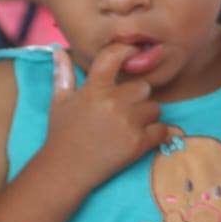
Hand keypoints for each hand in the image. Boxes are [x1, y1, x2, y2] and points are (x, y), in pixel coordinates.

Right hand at [38, 45, 168, 194]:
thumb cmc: (62, 134)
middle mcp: (112, 103)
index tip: (133, 52)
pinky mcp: (137, 144)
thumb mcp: (59, 101)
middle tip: (125, 108)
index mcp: (94, 89)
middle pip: (143, 86)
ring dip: (147, 115)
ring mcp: (127, 124)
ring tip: (130, 124)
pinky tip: (142, 137)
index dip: (127, 50)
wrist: (64, 171)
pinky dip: (156, 133)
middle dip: (137, 96)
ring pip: (155, 108)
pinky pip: (161, 130)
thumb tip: (59, 50)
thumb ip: (63, 73)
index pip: (114, 56)